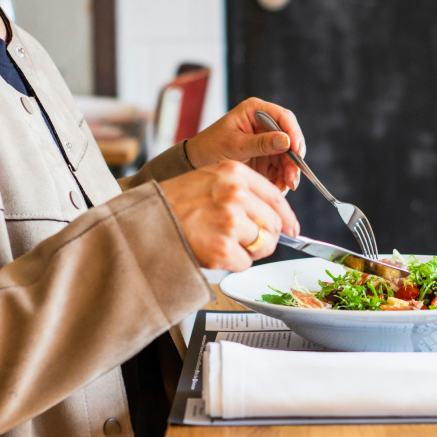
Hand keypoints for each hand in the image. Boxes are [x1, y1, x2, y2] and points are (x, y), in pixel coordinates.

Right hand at [160, 161, 298, 271]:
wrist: (144, 222)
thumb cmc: (174, 203)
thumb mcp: (208, 179)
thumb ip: (241, 190)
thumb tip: (275, 216)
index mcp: (234, 173)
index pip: (276, 197)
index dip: (287, 218)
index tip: (293, 229)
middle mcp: (235, 194)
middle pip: (274, 225)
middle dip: (266, 238)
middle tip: (248, 243)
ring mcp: (230, 222)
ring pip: (262, 245)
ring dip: (248, 251)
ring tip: (223, 244)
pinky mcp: (223, 248)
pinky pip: (245, 263)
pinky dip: (233, 263)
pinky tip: (213, 253)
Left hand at [184, 98, 304, 191]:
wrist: (196, 163)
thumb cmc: (210, 147)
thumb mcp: (235, 145)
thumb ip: (261, 144)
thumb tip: (287, 141)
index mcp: (255, 111)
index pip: (283, 118)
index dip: (294, 133)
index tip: (297, 150)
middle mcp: (264, 124)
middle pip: (289, 139)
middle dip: (292, 160)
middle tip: (292, 178)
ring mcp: (266, 141)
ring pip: (287, 157)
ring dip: (288, 173)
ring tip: (285, 187)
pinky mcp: (265, 158)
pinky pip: (279, 168)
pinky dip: (281, 179)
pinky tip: (278, 188)